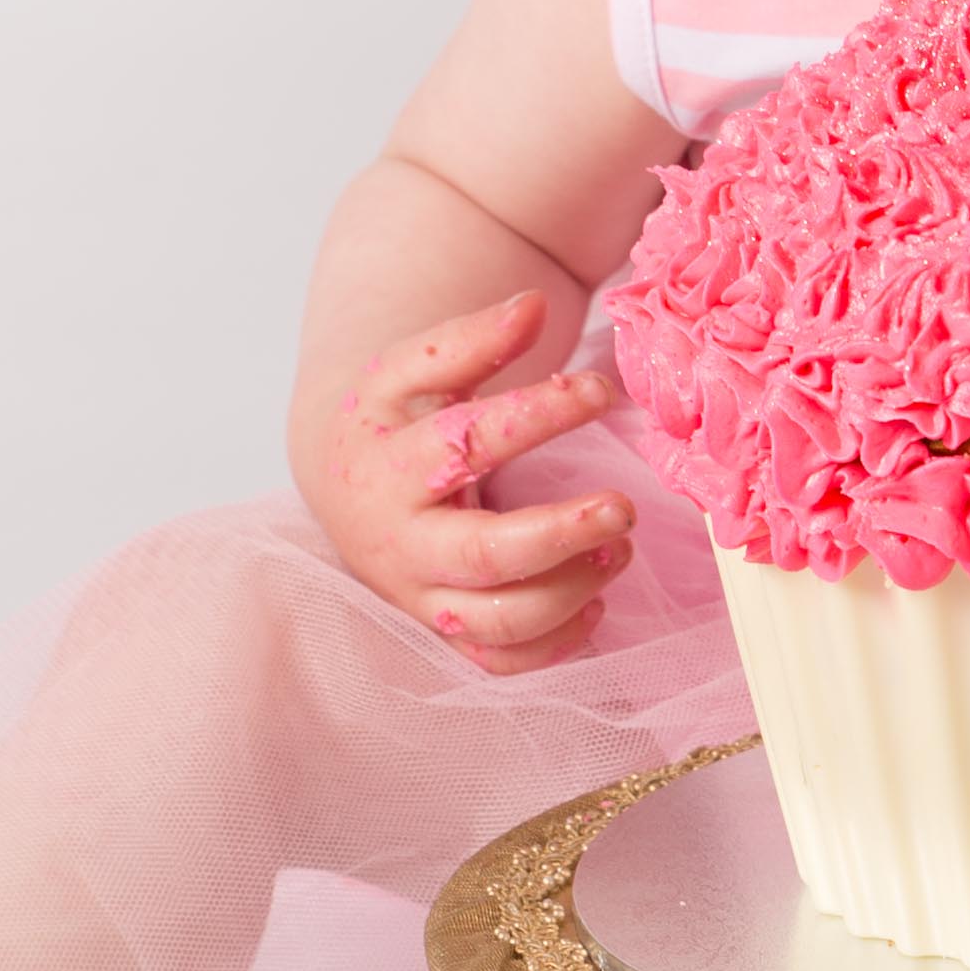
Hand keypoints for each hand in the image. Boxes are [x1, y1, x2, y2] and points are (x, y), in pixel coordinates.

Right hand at [325, 290, 631, 671]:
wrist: (344, 481)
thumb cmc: (393, 418)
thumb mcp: (415, 368)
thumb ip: (472, 339)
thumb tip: (534, 307)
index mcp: (392, 465)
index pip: (470, 442)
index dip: (542, 414)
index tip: (600, 391)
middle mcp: (403, 541)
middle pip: (486, 555)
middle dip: (563, 534)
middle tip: (625, 508)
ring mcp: (421, 595)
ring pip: (500, 619)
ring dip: (573, 589)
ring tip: (621, 545)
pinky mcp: (442, 630)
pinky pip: (499, 663)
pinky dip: (554, 646)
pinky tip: (595, 603)